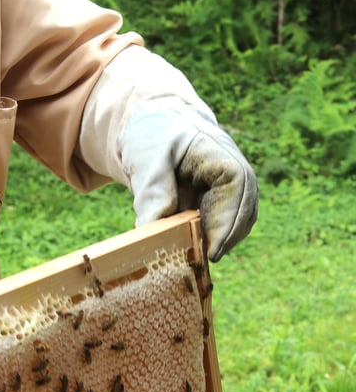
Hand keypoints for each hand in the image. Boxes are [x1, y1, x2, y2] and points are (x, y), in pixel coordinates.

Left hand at [119, 96, 257, 260]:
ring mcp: (228, 187)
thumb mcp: (147, 161)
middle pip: (244, 209)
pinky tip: (193, 252)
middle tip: (202, 263)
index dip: (228, 223)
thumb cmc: (152, 138)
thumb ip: (152, 194)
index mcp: (220, 155)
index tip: (213, 252)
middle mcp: (233, 171)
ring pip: (237, 221)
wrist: (154, 128)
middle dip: (226, 238)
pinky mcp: (217, 201)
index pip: (237, 188)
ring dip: (220, 241)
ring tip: (196, 260)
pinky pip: (221, 225)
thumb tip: (150, 234)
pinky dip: (210, 239)